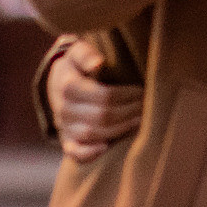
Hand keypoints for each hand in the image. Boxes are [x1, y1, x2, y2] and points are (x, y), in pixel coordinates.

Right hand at [47, 38, 142, 163]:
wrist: (60, 84)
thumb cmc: (78, 66)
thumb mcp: (78, 52)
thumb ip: (86, 54)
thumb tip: (98, 62)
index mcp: (68, 86)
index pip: (104, 96)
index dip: (126, 95)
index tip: (141, 91)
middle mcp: (63, 109)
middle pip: (102, 116)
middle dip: (129, 112)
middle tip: (146, 106)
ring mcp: (65, 126)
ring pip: (93, 134)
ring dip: (120, 130)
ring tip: (140, 122)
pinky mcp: (67, 141)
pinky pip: (74, 153)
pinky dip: (88, 154)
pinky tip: (106, 148)